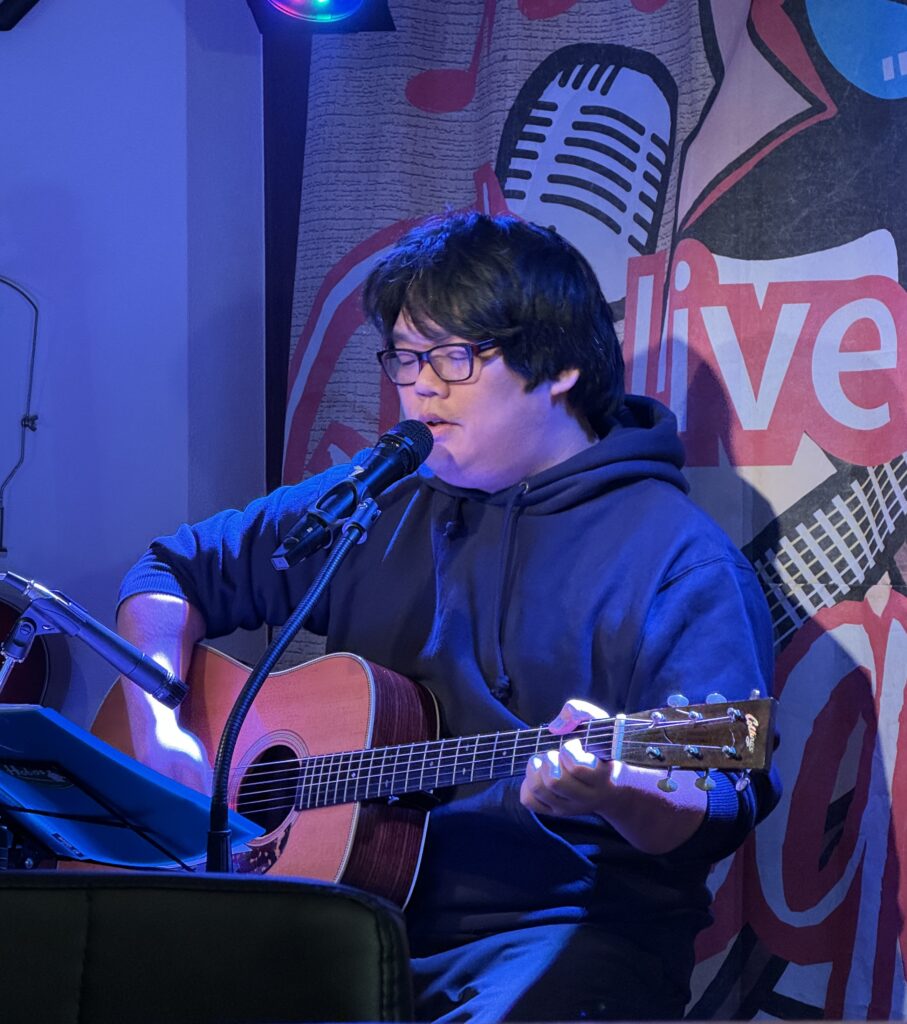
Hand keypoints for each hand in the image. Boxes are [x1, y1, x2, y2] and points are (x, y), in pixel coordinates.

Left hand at [520, 698, 708, 852]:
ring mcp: (569, 807)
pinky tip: (538, 775)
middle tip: (554, 753)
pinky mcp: (555, 811)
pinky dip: (527, 786)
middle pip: (554, 781)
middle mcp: (586, 797)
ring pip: (540, 791)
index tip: (574, 743)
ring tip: (543, 762)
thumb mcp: (598, 723)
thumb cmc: (601, 748)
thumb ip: (578, 712)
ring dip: (535, 770)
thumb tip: (554, 728)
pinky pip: (530, 802)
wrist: (612, 786)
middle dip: (549, 760)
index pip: (577, 767)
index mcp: (601, 776)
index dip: (569, 750)